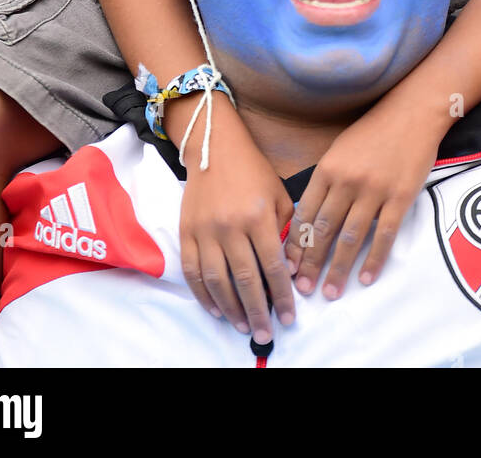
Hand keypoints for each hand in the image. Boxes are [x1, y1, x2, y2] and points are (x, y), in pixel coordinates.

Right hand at [178, 106, 296, 344]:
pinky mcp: (186, 232)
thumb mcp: (280, 195)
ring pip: (217, 281)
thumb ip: (288, 233)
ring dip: (231, 309)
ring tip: (243, 325)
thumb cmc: (253, 171)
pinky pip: (193, 271)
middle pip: (246, 280)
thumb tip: (294, 271)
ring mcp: (205, 231)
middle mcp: (230, 226)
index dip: (282, 295)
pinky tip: (215, 309)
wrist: (214, 146)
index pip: (273, 266)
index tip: (289, 317)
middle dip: (258, 312)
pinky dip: (203, 295)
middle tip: (267, 333)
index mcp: (258, 216)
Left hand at [284, 96, 444, 300]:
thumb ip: (325, 182)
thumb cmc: (372, 132)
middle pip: (324, 230)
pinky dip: (374, 259)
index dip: (295, 244)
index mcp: (327, 169)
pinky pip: (384, 235)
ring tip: (330, 292)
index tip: (287, 267)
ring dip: (338, 269)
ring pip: (350, 237)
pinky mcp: (400, 197)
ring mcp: (374, 190)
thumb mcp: (339, 150)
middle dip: (311, 263)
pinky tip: (366, 278)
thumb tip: (309, 218)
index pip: (305, 214)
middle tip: (303, 290)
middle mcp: (347, 181)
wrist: (411, 114)